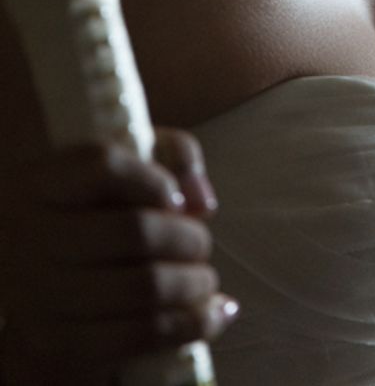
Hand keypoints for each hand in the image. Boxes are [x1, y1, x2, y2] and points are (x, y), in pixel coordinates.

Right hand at [2, 128, 236, 381]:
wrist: (48, 282)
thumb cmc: (98, 211)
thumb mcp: (129, 163)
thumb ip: (172, 156)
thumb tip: (202, 202)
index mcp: (46, 182)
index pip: (102, 166)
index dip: (153, 180)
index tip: (176, 200)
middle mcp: (35, 236)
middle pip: (135, 230)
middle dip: (190, 239)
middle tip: (201, 245)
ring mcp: (44, 296)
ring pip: (143, 286)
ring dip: (193, 284)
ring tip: (203, 281)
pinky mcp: (62, 344)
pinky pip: (140, 335)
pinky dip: (191, 323)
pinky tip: (212, 313)